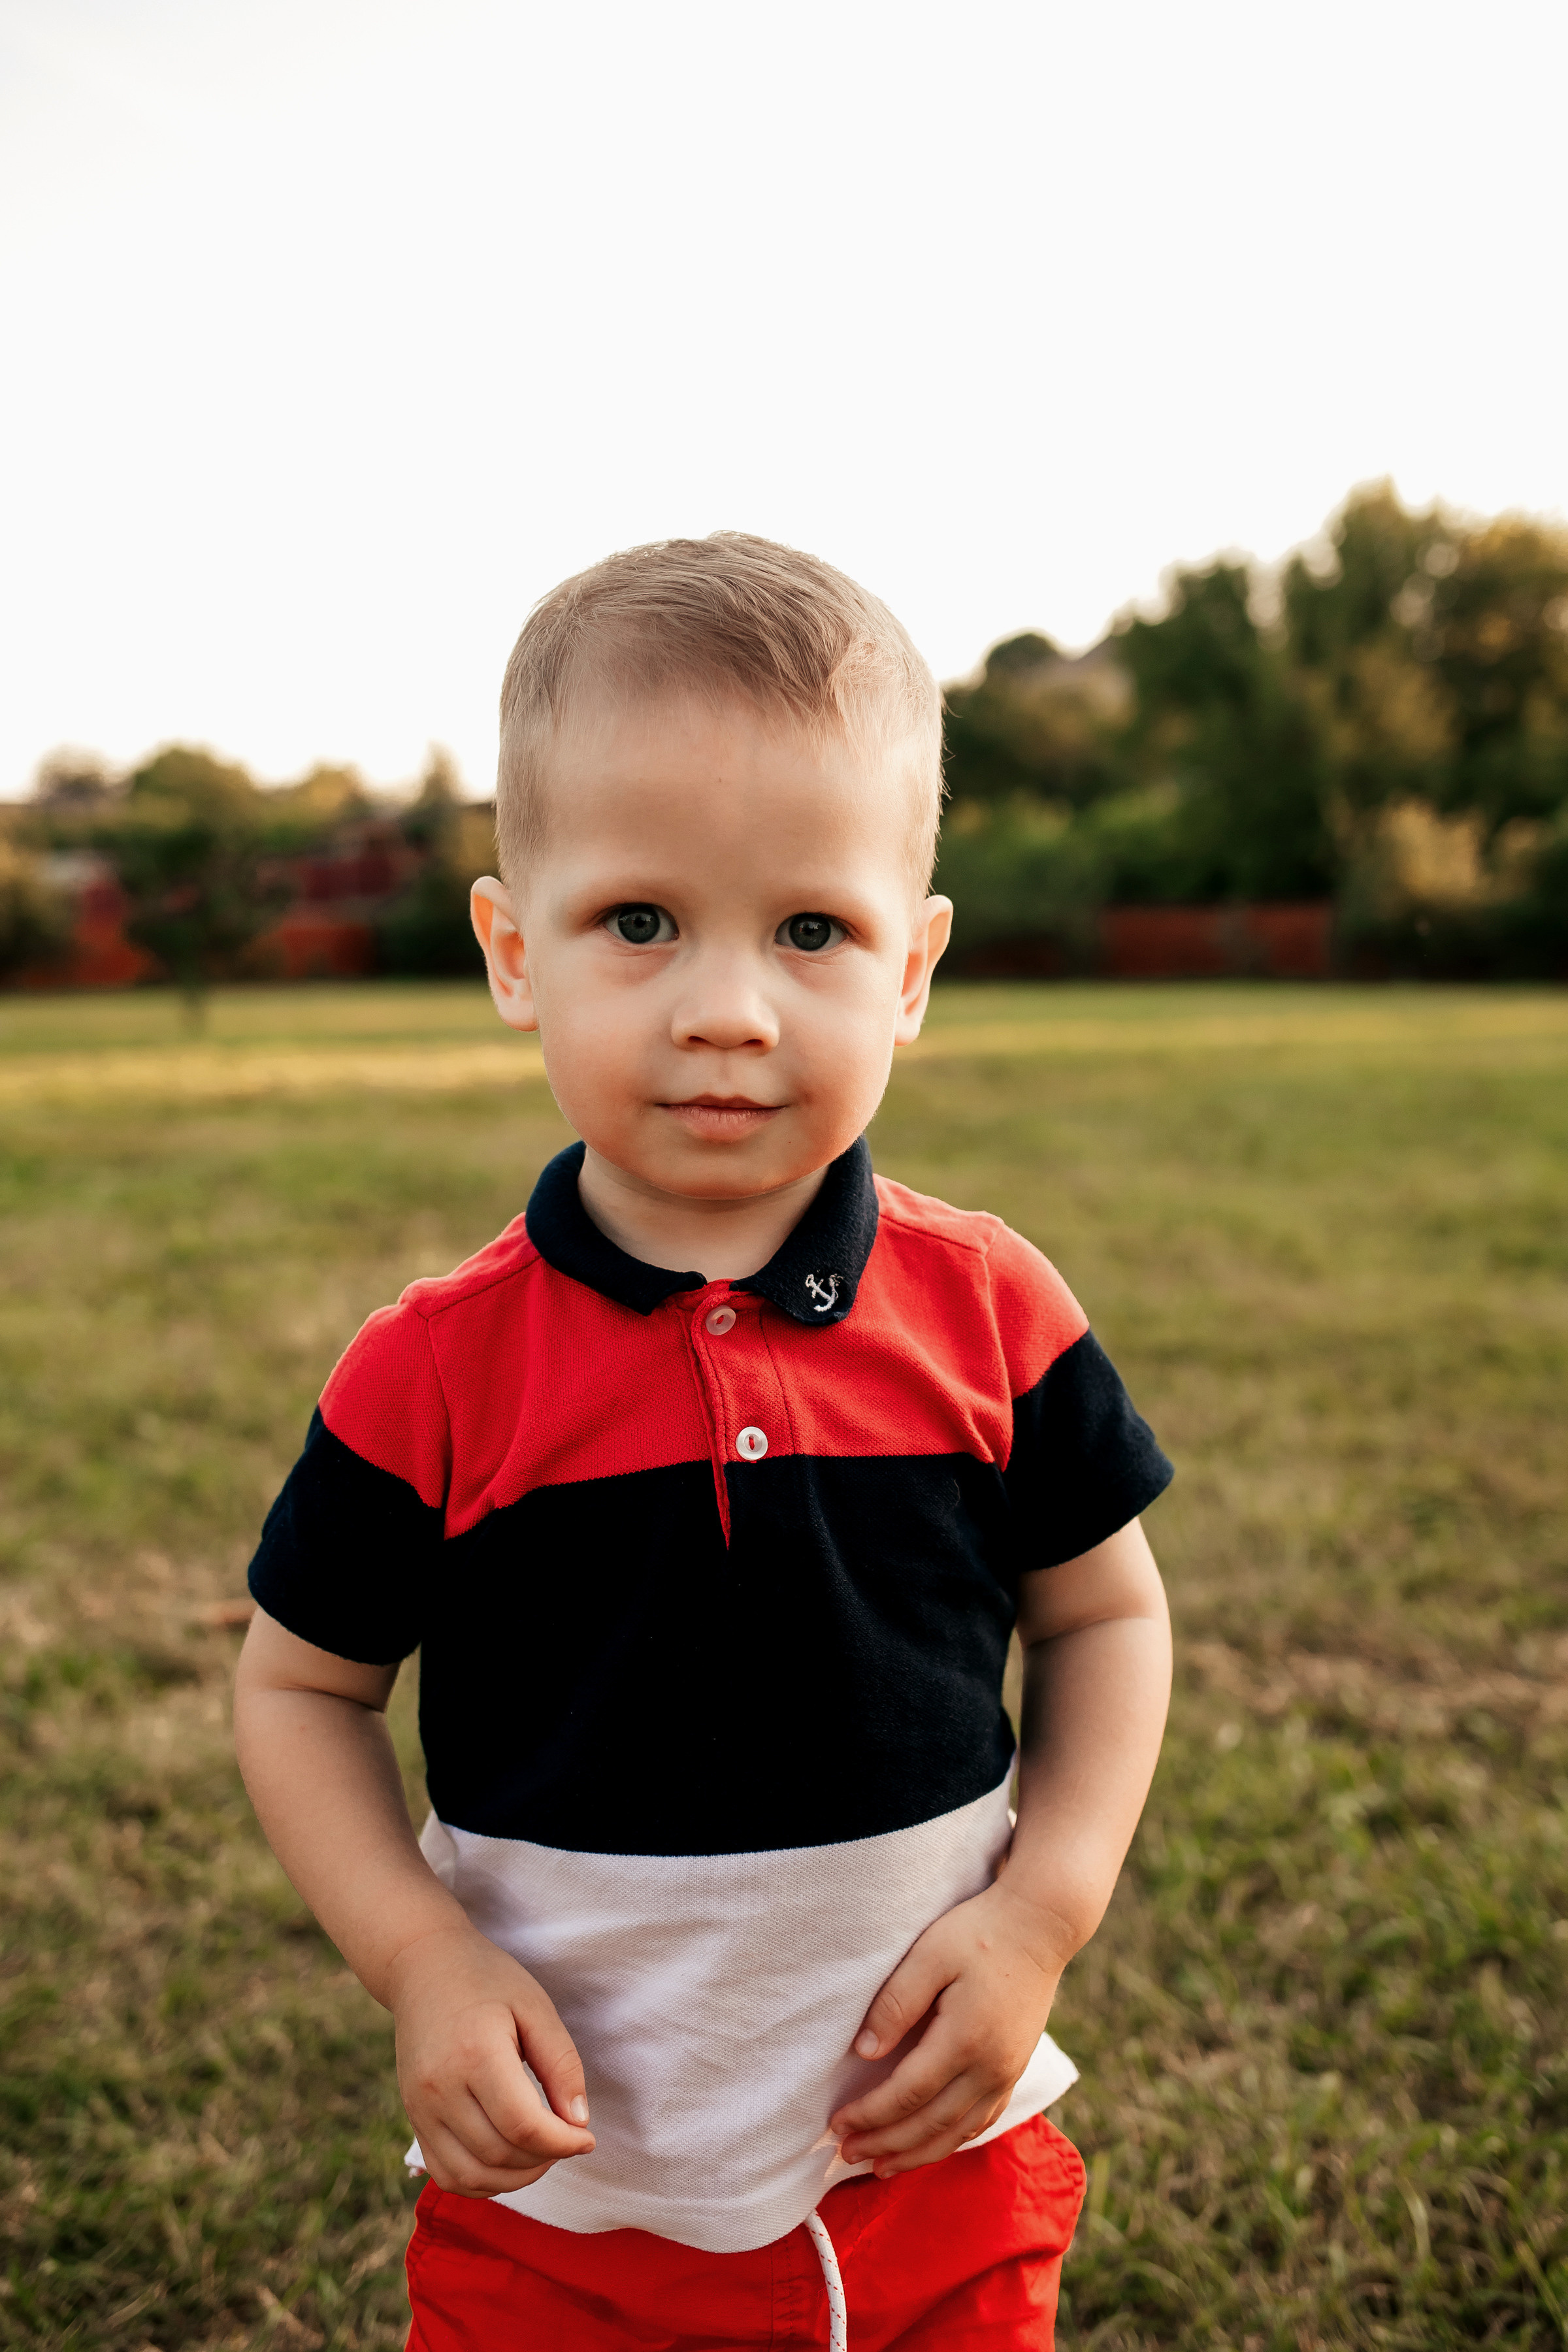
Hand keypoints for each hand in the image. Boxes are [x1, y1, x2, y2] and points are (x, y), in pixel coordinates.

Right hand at [390, 1924, 595, 2196]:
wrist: (423, 1966)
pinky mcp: (413, 2119)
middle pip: (499, 2155)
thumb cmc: (486, 1980)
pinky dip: (482, 2182)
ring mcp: (419, 2108)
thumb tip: (579, 2123)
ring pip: (471, 2176)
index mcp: (475, 2053)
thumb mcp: (535, 2007)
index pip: (523, 2125)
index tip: (587, 2138)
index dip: (562, 2143)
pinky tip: (508, 2161)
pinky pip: (447, 2174)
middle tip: (568, 2139)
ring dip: (515, 2178)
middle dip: (544, 2159)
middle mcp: (440, 2088)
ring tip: (542, 2152)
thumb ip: (561, 2065)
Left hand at [828, 1880, 1070, 2178]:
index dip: (870, 2115)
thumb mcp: (930, 1954)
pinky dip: (950, 2141)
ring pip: (957, 2133)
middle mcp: (991, 2067)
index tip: (837, 2125)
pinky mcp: (1015, 2070)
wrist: (1041, 1926)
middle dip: (885, 2145)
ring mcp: (1007, 2073)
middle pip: (930, 2124)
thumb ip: (895, 2003)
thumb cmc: (979, 1933)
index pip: (907, 2093)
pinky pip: (981, 2120)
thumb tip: (864, 2053)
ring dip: (916, 2154)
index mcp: (965, 2039)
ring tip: (880, 2167)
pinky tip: (929, 2146)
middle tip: (846, 2154)